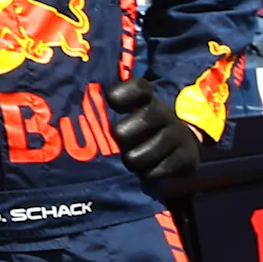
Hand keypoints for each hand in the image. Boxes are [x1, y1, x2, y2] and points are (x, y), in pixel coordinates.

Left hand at [106, 79, 201, 196]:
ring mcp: (178, 136)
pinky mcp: (187, 158)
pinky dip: (149, 174)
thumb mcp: (129, 112)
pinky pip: (163, 169)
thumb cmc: (140, 128)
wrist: (180, 145)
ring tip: (129, 161)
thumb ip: (103, 108)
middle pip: (147, 117)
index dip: (123, 94)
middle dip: (126, 133)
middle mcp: (165, 114)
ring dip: (135, 158)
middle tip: (118, 141)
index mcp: (147, 99)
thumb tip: (75, 109)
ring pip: (154, 148)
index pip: (139, 87)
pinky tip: (145, 172)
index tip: (113, 105)